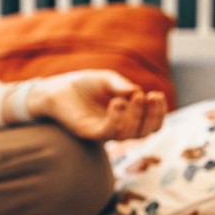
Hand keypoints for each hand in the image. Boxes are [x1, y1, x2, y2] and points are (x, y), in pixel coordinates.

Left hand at [25, 70, 166, 140]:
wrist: (56, 89)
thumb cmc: (83, 85)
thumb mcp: (107, 80)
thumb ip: (122, 86)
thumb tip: (137, 92)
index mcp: (126, 118)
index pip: (150, 125)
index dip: (158, 113)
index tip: (156, 95)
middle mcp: (116, 128)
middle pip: (143, 132)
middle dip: (151, 115)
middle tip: (149, 96)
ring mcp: (102, 132)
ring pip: (128, 134)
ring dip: (136, 115)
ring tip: (136, 96)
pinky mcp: (88, 132)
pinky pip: (107, 133)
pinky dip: (116, 119)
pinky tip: (117, 102)